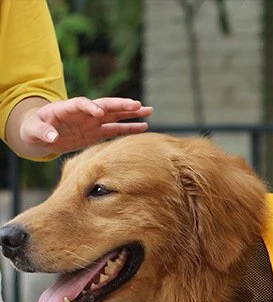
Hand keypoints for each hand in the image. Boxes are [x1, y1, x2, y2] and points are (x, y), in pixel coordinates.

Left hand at [18, 96, 151, 155]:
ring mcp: (91, 122)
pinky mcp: (96, 132)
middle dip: (119, 105)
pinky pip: (115, 129)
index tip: (99, 113)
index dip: (90, 107)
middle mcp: (82, 113)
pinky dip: (129, 128)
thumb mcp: (33, 131)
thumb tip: (53, 136)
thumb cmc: (33, 130)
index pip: (81, 103)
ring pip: (114, 115)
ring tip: (148, 111)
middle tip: (136, 105)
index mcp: (66, 108)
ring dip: (131, 113)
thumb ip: (43, 132)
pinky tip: (143, 127)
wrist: (39, 135)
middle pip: (104, 105)